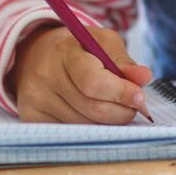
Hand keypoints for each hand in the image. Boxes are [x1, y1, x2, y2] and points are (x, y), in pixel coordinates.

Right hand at [10, 23, 154, 123]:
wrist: (35, 55)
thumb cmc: (76, 49)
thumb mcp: (101, 42)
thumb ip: (123, 61)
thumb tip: (144, 77)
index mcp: (63, 51)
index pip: (94, 82)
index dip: (121, 93)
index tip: (139, 97)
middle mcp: (44, 76)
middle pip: (93, 109)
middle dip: (122, 111)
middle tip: (133, 105)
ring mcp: (35, 99)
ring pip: (85, 125)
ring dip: (108, 121)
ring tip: (111, 105)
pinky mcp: (31, 117)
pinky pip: (72, 132)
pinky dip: (90, 126)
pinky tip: (91, 112)